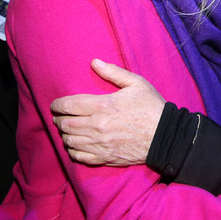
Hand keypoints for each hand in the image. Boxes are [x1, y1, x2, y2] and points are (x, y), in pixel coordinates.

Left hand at [50, 59, 165, 165]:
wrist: (165, 136)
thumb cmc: (151, 107)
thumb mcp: (137, 84)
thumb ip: (113, 72)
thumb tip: (94, 62)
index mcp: (103, 105)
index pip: (69, 105)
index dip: (57, 104)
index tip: (56, 104)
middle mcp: (97, 126)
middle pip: (65, 124)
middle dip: (59, 119)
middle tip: (60, 116)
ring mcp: (100, 144)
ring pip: (70, 140)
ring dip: (65, 134)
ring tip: (67, 129)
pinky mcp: (104, 157)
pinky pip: (79, 156)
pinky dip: (72, 150)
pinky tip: (75, 144)